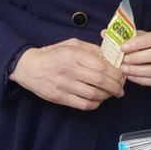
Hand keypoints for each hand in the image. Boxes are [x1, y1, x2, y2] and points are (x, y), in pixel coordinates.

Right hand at [10, 40, 124, 109]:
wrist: (28, 67)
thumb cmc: (52, 54)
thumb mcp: (71, 44)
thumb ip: (91, 49)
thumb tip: (110, 57)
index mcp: (73, 54)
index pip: (101, 66)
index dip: (116, 73)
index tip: (122, 75)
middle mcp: (69, 70)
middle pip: (100, 81)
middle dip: (116, 86)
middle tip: (121, 88)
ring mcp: (64, 85)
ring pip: (94, 95)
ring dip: (107, 96)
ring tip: (111, 94)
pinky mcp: (60, 97)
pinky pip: (83, 105)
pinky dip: (95, 104)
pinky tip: (98, 99)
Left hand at [120, 30, 150, 88]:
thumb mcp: (149, 36)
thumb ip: (135, 37)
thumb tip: (114, 36)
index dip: (137, 44)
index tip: (123, 47)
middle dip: (137, 58)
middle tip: (123, 60)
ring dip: (138, 71)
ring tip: (124, 69)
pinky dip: (141, 80)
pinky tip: (130, 76)